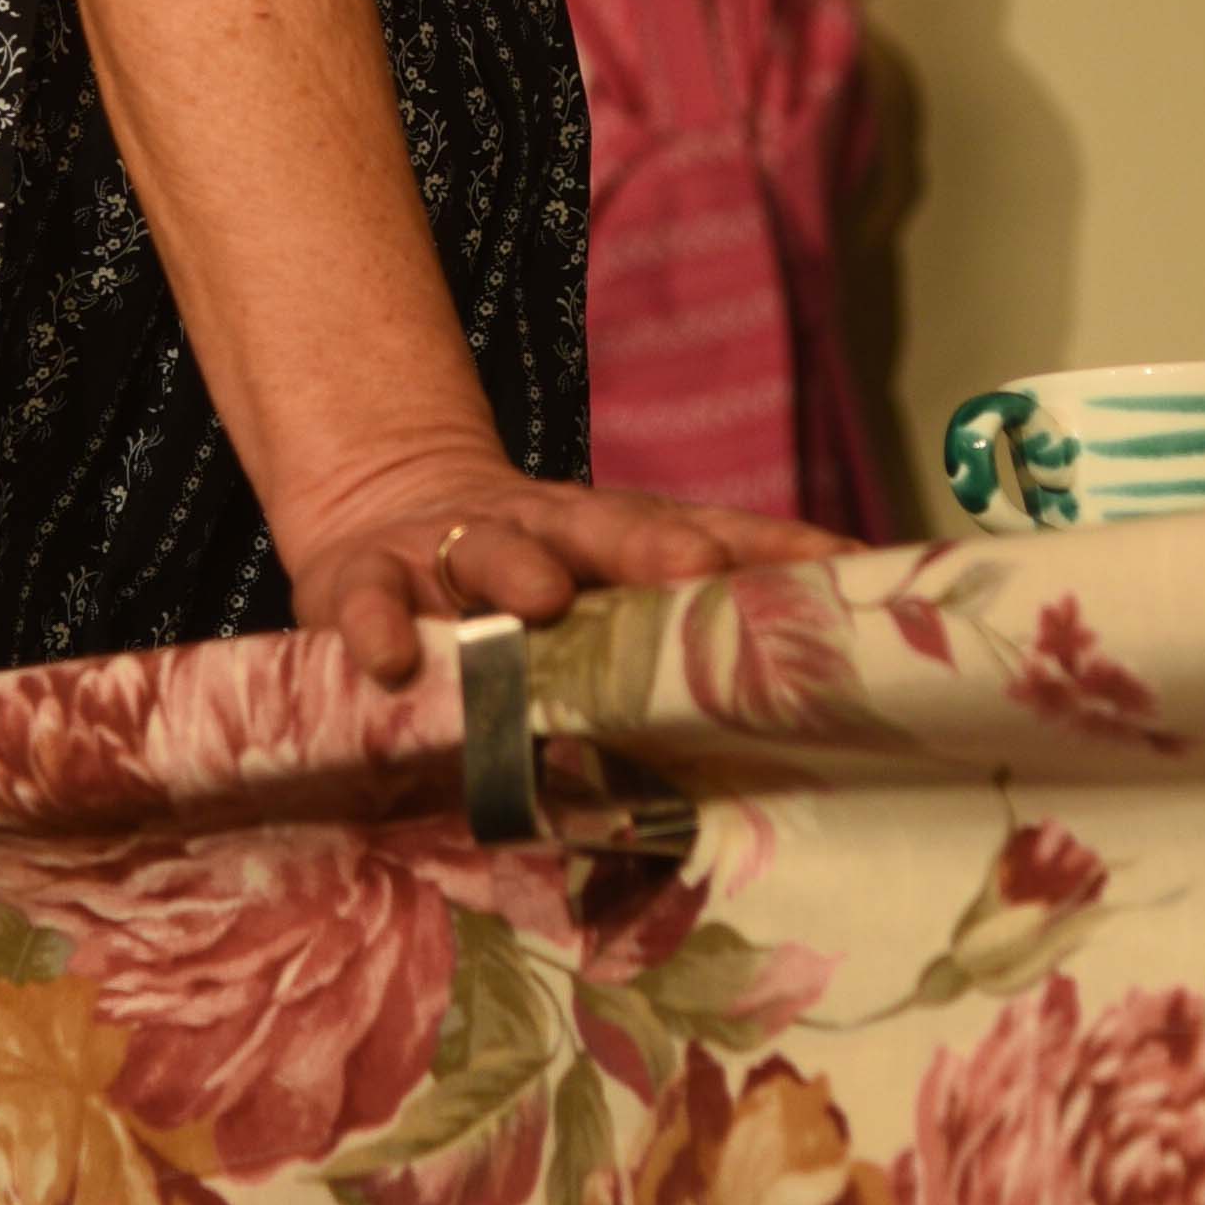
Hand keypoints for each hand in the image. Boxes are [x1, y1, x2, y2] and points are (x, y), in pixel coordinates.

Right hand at [280, 464, 838, 688]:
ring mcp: (447, 549)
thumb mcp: (591, 598)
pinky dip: (376, 623)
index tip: (846, 566)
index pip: (706, 534)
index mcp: (610, 540)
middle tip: (695, 571)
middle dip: (652, 548)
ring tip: (540, 601)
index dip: (773, 548)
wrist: (382, 517)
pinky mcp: (358, 577)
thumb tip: (812, 686)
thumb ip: (671, 638)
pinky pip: (365, 599)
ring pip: (489, 549)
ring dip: (517, 571)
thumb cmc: (515, 588)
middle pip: (606, 528)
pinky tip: (393, 659)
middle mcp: (541, 532)